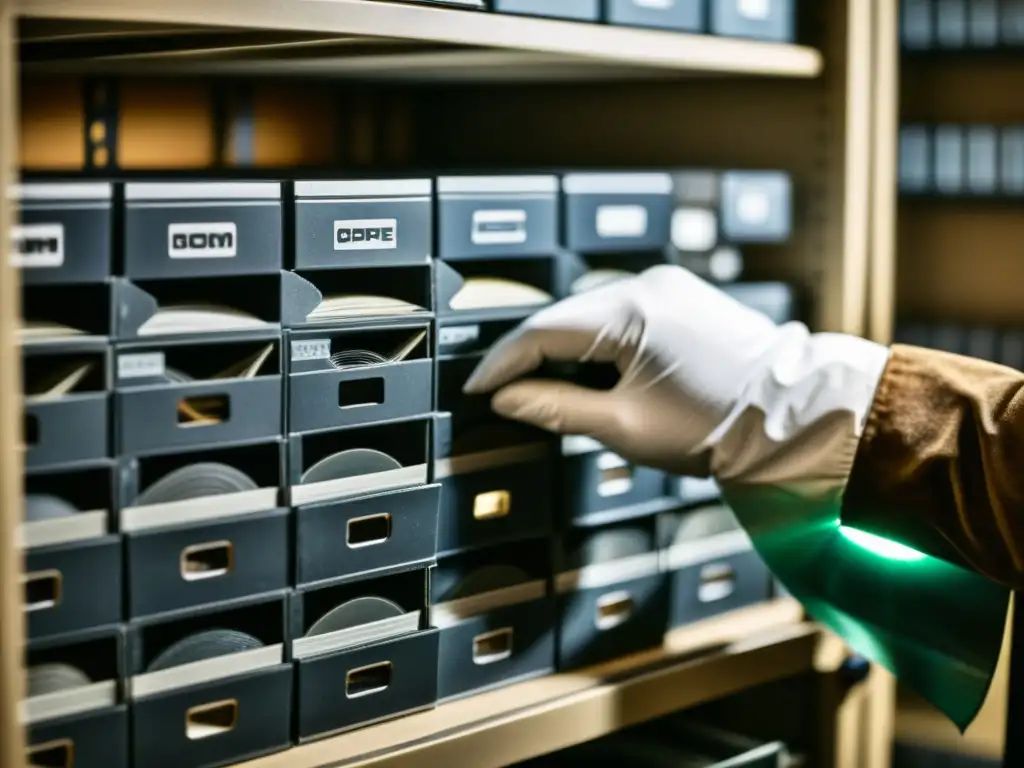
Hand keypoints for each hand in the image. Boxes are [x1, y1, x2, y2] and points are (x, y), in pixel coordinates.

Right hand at [464, 265, 888, 483]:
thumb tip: (505, 399)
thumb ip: (555, 408)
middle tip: (502, 391)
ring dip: (565, 347)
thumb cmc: (715, 428)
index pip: (542, 331)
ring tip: (544, 388)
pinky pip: (623, 311)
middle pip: (564, 317)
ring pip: (592, 313)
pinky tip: (592, 370)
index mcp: (630, 311)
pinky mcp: (684, 295)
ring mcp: (669, 285)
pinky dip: (599, 340)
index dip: (502, 362)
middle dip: (531, 355)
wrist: (793, 417)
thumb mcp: (624, 426)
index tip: (475, 388)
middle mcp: (647, 284)